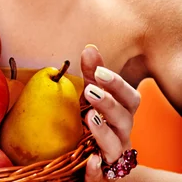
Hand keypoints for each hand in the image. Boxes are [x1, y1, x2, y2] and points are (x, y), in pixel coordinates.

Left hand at [80, 45, 140, 180]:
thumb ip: (92, 74)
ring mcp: (113, 155)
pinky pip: (102, 176)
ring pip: (116, 147)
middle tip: (89, 92)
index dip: (117, 84)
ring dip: (103, 133)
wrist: (92, 158)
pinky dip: (97, 170)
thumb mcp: (92, 94)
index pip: (130, 97)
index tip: (100, 72)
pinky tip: (90, 161)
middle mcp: (122, 134)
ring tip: (88, 118)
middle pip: (124, 119)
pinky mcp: (101, 175)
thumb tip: (90, 48)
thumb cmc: (96, 119)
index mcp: (123, 112)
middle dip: (109, 104)